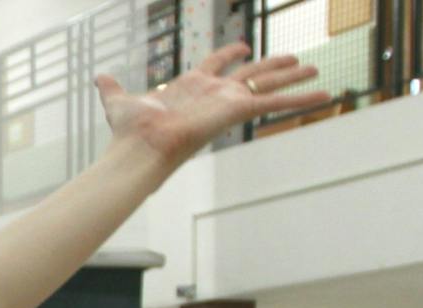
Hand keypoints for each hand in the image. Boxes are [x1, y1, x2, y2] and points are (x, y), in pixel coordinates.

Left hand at [96, 43, 327, 167]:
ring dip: (292, 78)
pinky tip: (324, 95)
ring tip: (316, 69)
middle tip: (295, 59)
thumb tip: (98, 78)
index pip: (216, 64)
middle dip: (272, 66)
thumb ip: (111, 88)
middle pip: (251, 73)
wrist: (140, 146)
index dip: (228, 54)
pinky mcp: (239, 111)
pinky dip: (300, 100)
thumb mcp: (119, 100)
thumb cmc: (131, 129)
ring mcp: (229, 101)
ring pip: (268, 85)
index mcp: (192, 85)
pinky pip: (275, 103)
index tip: (241, 47)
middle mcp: (214, 93)